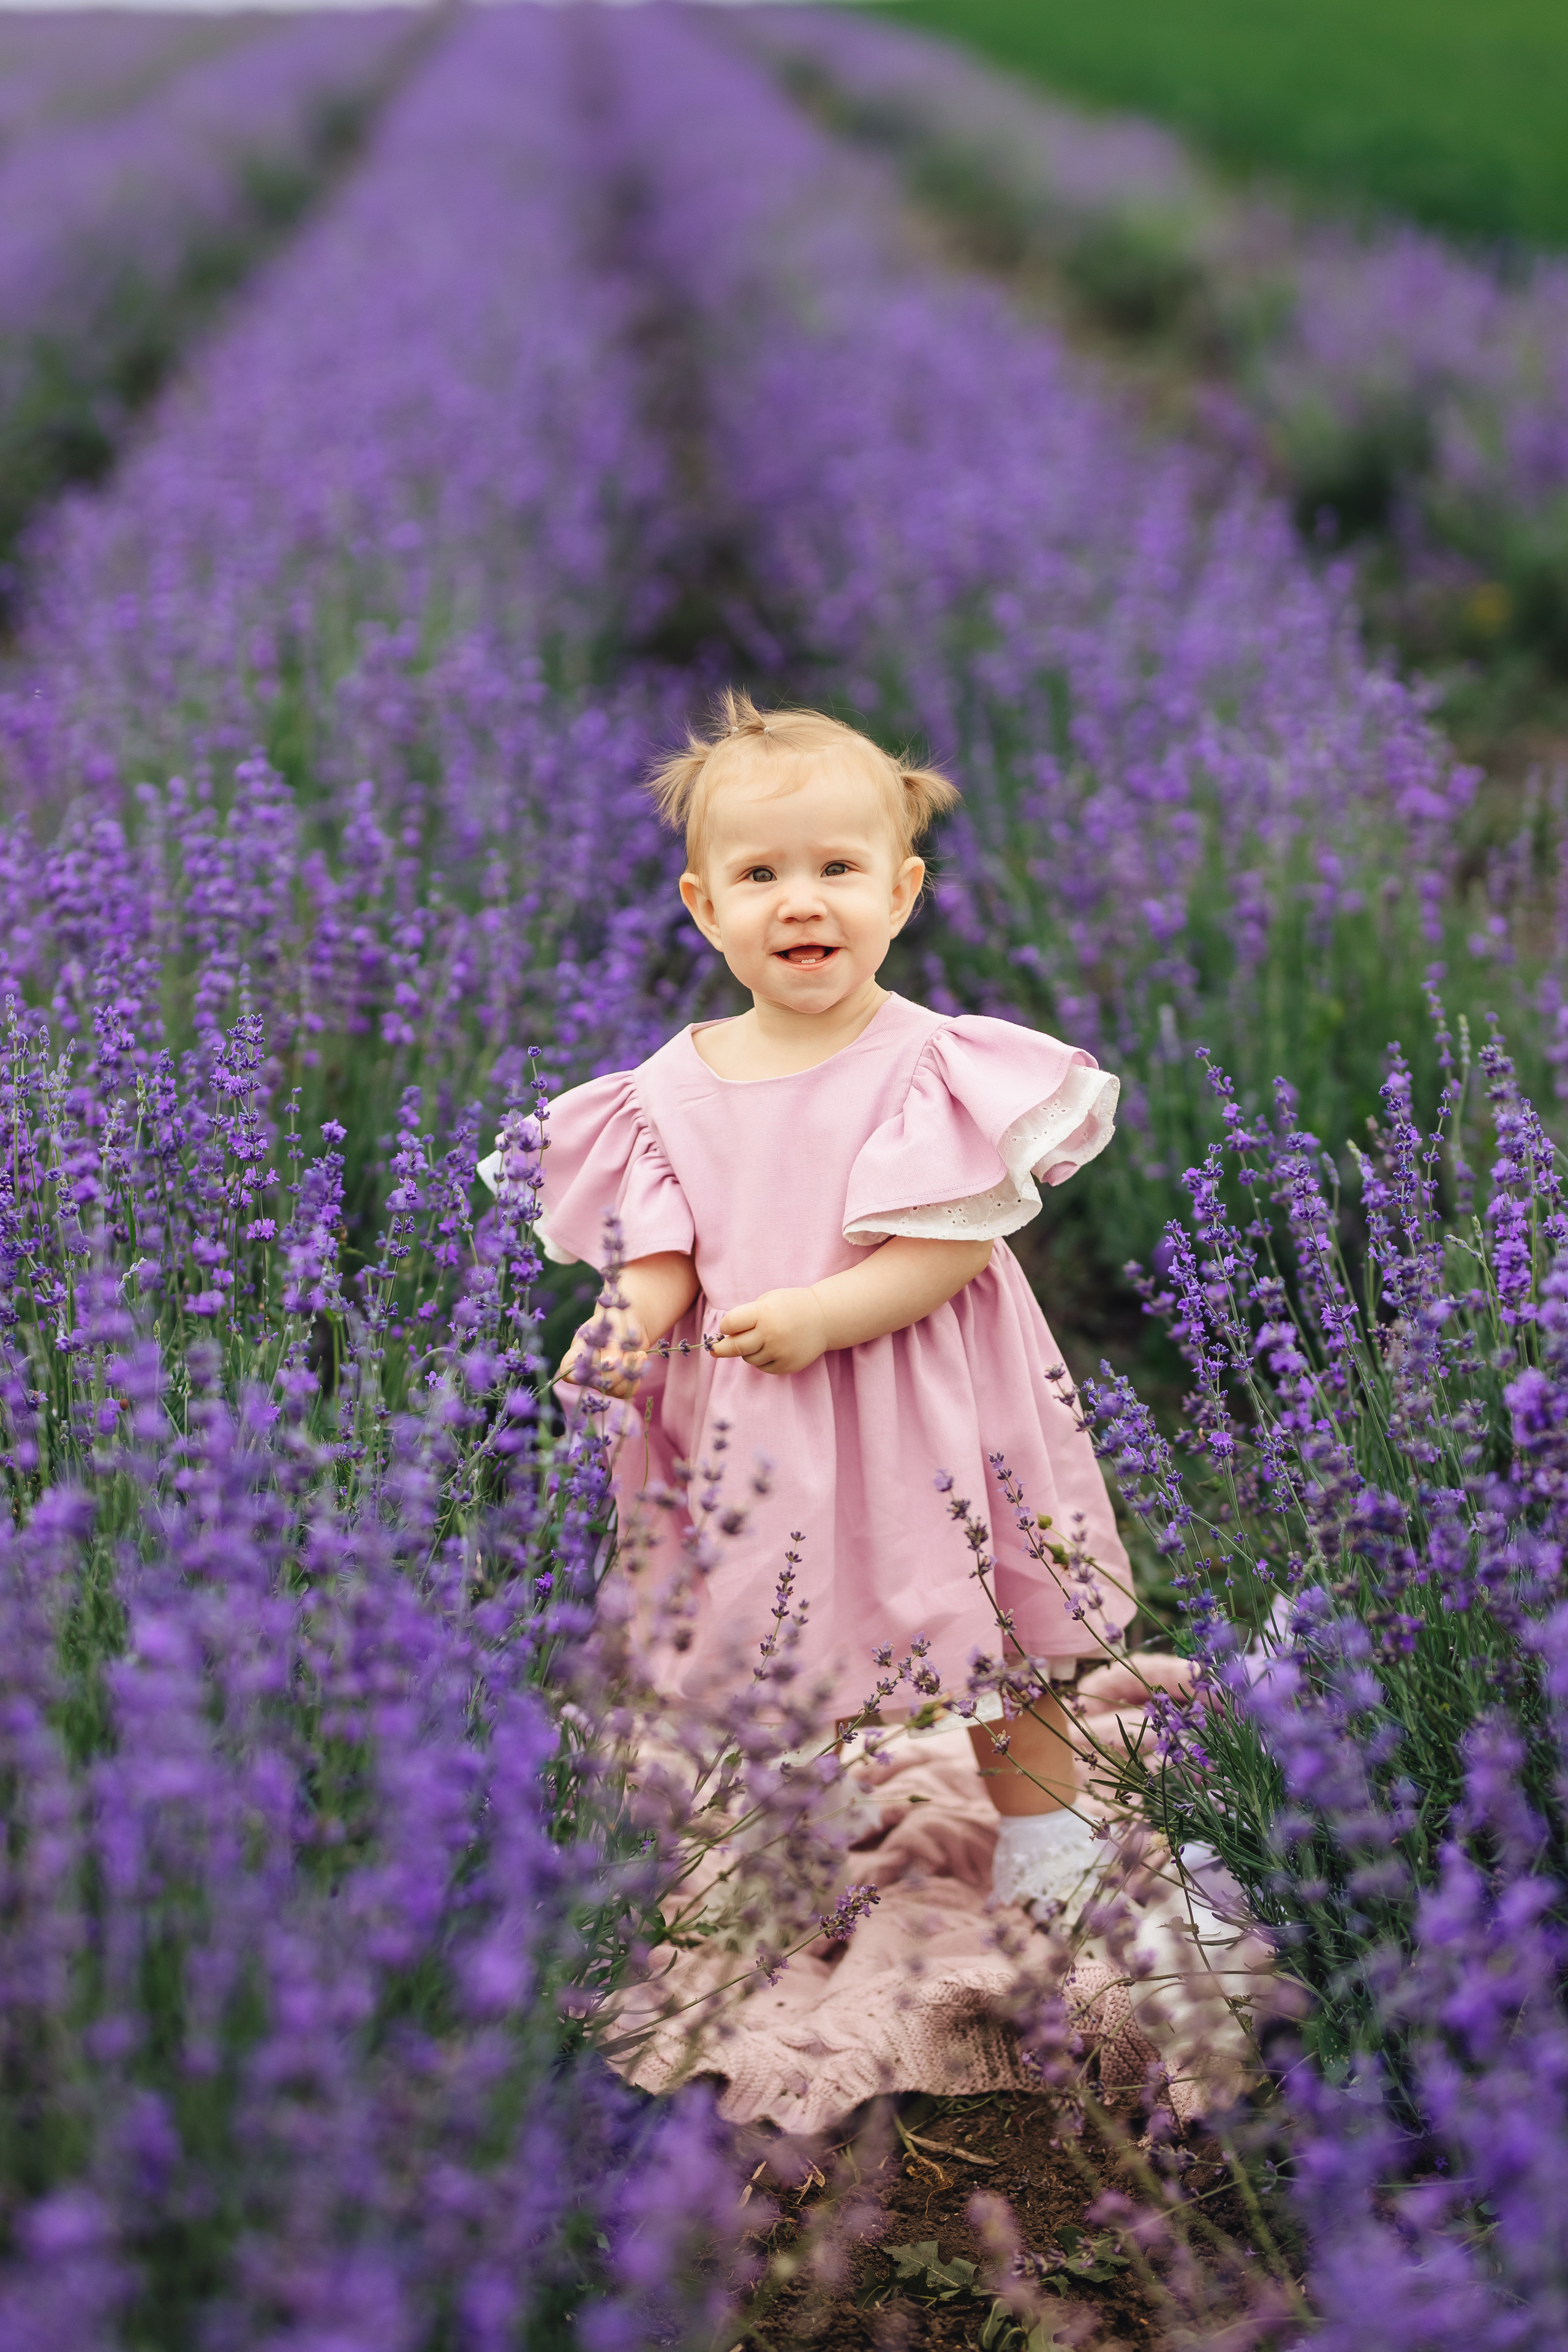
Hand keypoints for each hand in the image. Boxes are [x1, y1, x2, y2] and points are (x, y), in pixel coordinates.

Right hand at [559, 1302, 647, 1399]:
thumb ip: (612, 1343)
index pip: (567, 1368)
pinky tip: (641, 1360)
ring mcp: (601, 1377)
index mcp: (580, 1350)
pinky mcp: (617, 1383)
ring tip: (639, 1355)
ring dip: (629, 1375)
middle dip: (617, 1372)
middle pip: (594, 1383)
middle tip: (631, 1354)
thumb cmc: (618, 1318)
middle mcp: (588, 1367)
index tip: (603, 1360)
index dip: (581, 1371)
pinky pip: (625, 1392)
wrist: (632, 1322)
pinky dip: (636, 1379)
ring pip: (611, 1390)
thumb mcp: (616, 1325)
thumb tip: (610, 1363)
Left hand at [711, 1286, 829, 1375]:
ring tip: (761, 1340)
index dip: (725, 1327)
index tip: (725, 1328)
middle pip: (734, 1348)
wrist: (824, 1318)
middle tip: (715, 1349)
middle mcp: (771, 1334)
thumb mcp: (767, 1301)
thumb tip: (724, 1336)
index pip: (730, 1324)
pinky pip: (763, 1367)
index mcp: (763, 1314)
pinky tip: (774, 1348)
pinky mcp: (787, 1366)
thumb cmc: (790, 1306)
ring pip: (748, 1359)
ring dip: (748, 1352)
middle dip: (721, 1349)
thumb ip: (746, 1316)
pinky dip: (763, 1359)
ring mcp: (780, 1352)